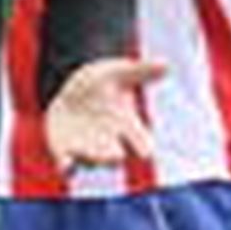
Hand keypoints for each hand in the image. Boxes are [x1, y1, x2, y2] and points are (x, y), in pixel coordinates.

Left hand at [44, 56, 166, 171]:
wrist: (73, 92)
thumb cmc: (103, 84)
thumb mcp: (120, 73)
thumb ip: (141, 71)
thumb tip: (166, 64)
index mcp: (128, 128)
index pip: (141, 143)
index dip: (142, 146)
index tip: (145, 151)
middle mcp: (109, 143)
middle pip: (114, 156)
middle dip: (112, 156)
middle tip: (115, 156)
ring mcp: (86, 149)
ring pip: (90, 160)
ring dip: (90, 158)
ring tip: (86, 154)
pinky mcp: (64, 150)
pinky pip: (66, 163)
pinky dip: (66, 165)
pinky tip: (65, 164)